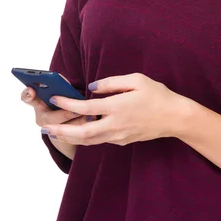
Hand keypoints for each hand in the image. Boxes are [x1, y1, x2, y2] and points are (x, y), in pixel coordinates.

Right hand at [21, 79, 92, 142]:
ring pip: (61, 129)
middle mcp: (42, 117)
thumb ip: (61, 86)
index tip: (32, 90)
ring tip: (90, 116)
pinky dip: (82, 128)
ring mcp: (50, 130)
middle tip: (75, 110)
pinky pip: (70, 137)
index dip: (27, 95)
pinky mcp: (62, 138)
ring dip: (76, 122)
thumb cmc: (66, 102)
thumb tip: (63, 81)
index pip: (27, 98)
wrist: (70, 126)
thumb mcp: (63, 92)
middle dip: (64, 113)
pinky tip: (92, 122)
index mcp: (39, 103)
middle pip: (48, 117)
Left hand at [39, 72, 186, 146]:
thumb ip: (111, 83)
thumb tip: (92, 87)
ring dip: (70, 136)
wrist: (174, 117)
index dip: (67, 104)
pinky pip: (100, 139)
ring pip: (89, 140)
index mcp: (117, 107)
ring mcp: (119, 135)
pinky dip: (86, 137)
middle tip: (46, 127)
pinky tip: (80, 130)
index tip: (55, 99)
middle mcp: (115, 124)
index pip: (85, 107)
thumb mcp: (136, 80)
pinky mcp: (123, 141)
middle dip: (61, 130)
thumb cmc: (157, 95)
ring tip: (56, 132)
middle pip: (81, 132)